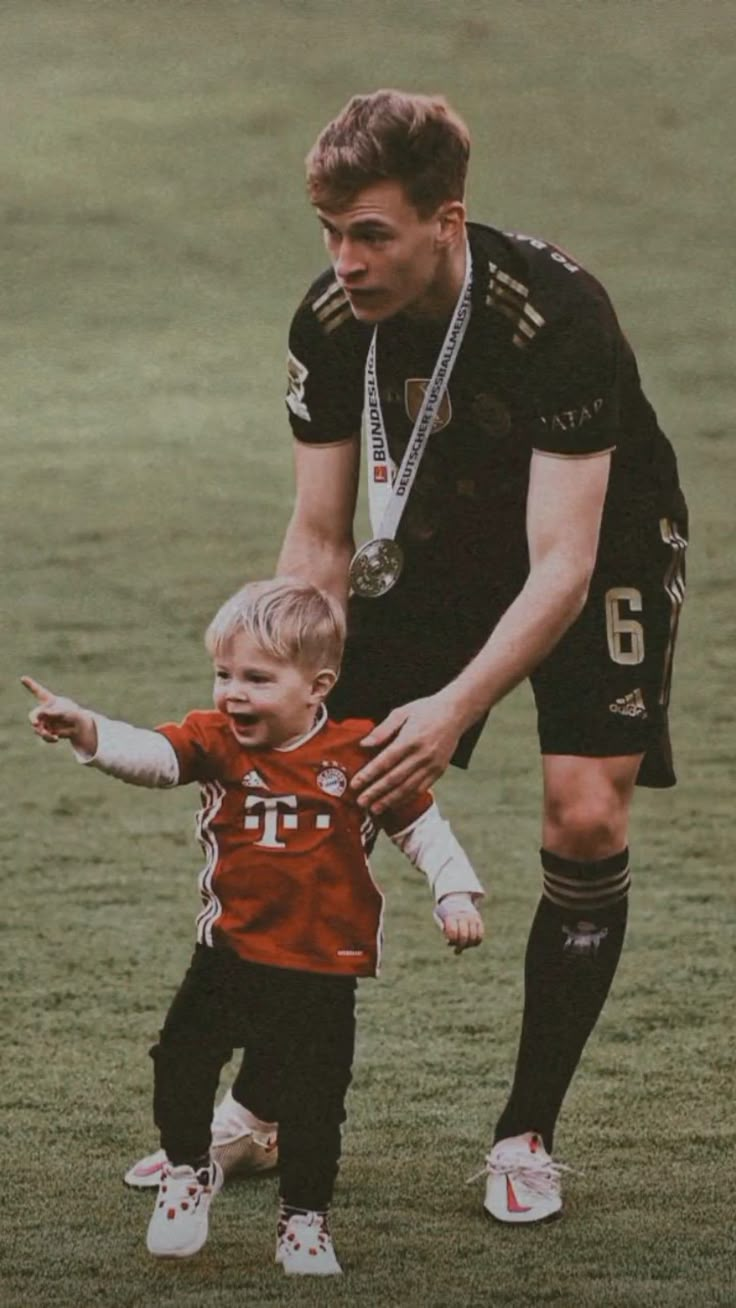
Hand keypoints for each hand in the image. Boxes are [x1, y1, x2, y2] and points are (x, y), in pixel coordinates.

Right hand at [21, 676, 96, 753]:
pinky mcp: (47, 730)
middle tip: (36, 724)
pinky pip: (44, 735)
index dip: (30, 685)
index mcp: (49, 701)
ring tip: (50, 734)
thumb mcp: (64, 712)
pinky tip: (56, 739)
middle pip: (33, 715)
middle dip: (33, 719)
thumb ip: (52, 713)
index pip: (38, 691)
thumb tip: (40, 715)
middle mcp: (44, 710)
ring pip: (37, 727)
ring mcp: (45, 721)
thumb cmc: (73, 714)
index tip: (23, 678)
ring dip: (42, 732)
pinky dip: (48, 737)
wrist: (80, 727)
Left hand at [353, 693, 463, 812]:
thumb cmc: (425, 711)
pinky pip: (420, 789)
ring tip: (374, 809)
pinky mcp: (439, 772)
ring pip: (407, 788)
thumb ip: (382, 730)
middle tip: (360, 802)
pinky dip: (405, 798)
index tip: (355, 784)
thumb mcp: (402, 712)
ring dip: (389, 800)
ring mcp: (432, 765)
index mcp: (410, 739)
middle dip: (376, 792)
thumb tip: (364, 744)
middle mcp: (422, 755)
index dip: (369, 775)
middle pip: (395, 778)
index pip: (385, 761)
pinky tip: (393, 804)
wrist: (455, 713)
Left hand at [435, 893, 484, 954]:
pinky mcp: (478, 921)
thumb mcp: (439, 915)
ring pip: (474, 937)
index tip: (449, 942)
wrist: (457, 898)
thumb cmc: (445, 911)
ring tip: (463, 947)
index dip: (452, 940)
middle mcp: (463, 916)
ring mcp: (472, 918)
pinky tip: (470, 944)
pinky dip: (476, 942)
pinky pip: (480, 936)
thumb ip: (442, 927)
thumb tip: (449, 942)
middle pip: (464, 936)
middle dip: (460, 946)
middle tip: (456, 950)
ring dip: (468, 946)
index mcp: (451, 915)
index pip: (453, 931)